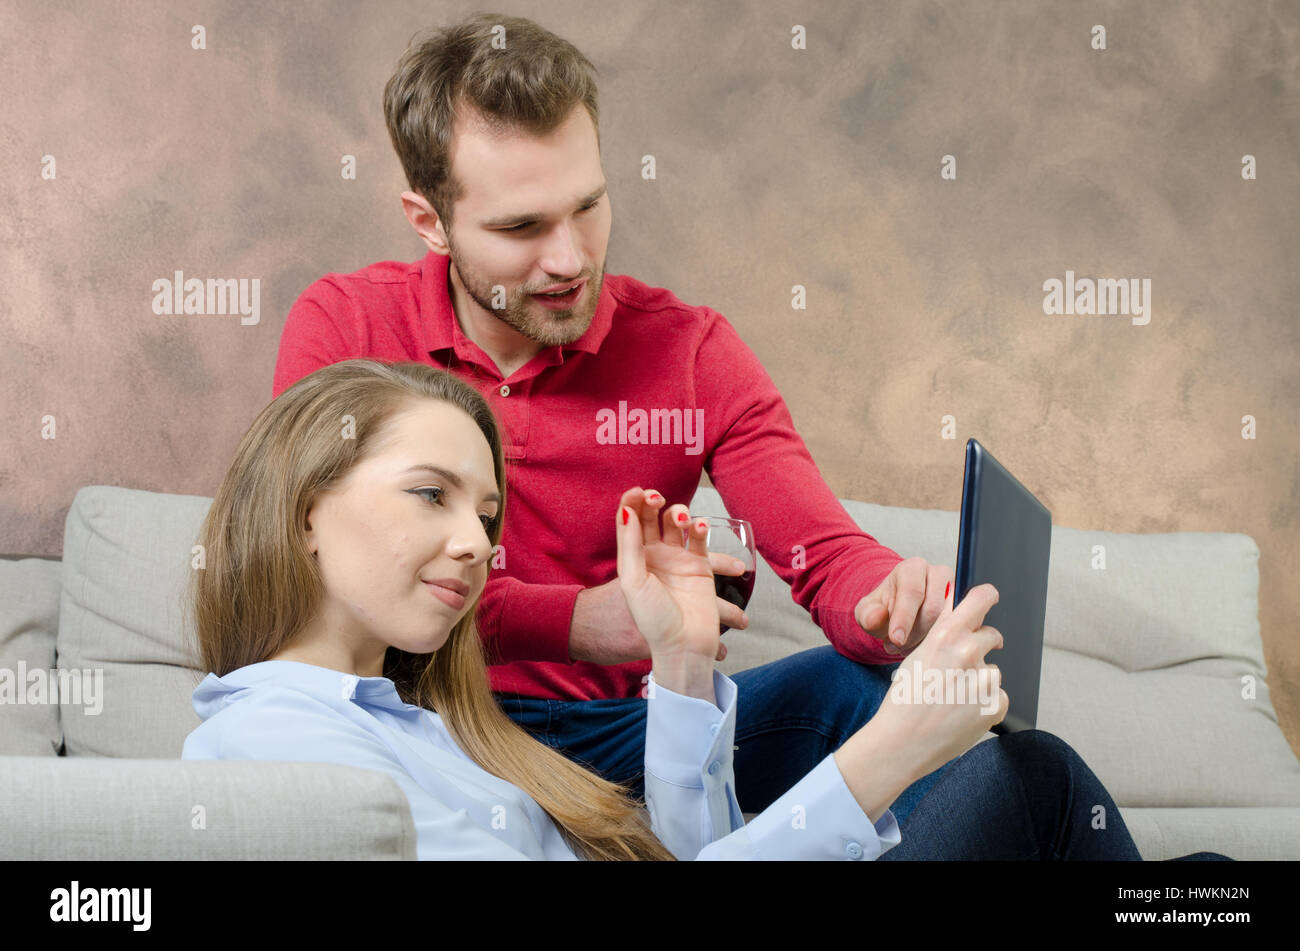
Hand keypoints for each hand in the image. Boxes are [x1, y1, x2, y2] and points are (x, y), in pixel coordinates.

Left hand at [613, 487, 720, 660]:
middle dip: (653, 502)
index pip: (629, 521)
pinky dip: (701, 528)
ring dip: (679, 513)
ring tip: (682, 520)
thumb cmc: (653, 618)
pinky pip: (700, 538)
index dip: (631, 502)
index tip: (637, 491)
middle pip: (652, 517)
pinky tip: (699, 528)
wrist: (684, 645)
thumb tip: (625, 509)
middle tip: (657, 499)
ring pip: (677, 522)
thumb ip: (630, 544)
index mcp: (633, 558)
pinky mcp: (700, 565)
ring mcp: (677, 559)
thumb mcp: (633, 581)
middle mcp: (654, 555)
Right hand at [835, 583, 1007, 821]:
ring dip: (980, 681)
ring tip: (954, 699)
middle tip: (962, 667)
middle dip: (982, 647)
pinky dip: (984, 704)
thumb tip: (963, 620)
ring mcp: (985, 679)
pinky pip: (998, 697)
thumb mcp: (917, 656)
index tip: (992, 598)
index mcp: (946, 634)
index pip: (981, 599)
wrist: (902, 741)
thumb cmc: (904, 699)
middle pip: (992, 636)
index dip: (988, 597)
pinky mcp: (996, 704)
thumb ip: (943, 635)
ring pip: (993, 670)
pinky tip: (962, 713)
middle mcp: (969, 651)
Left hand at [854, 556, 953, 656]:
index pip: (912, 591)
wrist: (898, 612)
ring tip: (906, 647)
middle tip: (899, 646)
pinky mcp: (965, 607)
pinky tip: (922, 647)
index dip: (904, 617)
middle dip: (914, 633)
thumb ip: (868, 614)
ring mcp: (956, 591)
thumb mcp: (869, 612)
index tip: (897, 639)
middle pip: (933, 608)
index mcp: (913, 568)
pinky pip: (958, 628)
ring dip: (926, 640)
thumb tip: (877, 617)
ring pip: (948, 620)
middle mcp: (938, 574)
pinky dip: (939, 642)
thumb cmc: (885, 608)